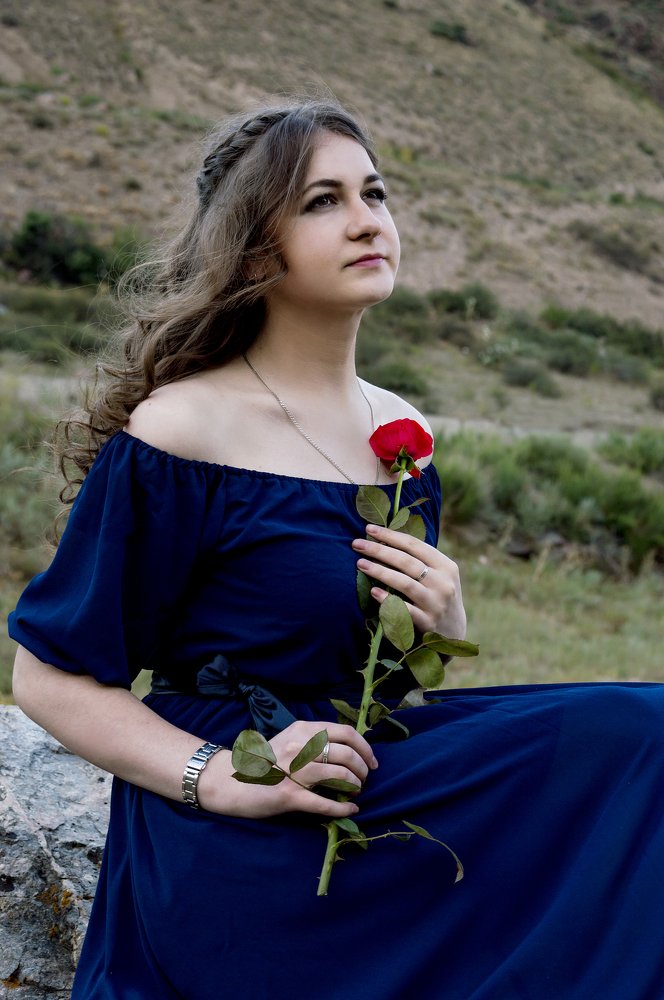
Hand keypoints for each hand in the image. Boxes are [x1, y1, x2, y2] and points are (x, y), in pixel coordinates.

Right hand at [197, 720, 377, 818]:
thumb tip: (350, 749)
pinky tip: (351, 810)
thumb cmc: (264, 762)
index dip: (365, 747)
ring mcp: (294, 771)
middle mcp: (299, 746)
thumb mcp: (290, 740)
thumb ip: (314, 740)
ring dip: (354, 785)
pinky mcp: (288, 796)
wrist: (231, 781)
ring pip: (339, 776)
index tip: (372, 761)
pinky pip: (324, 803)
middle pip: (347, 754)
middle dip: (362, 769)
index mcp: (302, 730)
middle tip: (364, 779)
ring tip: (355, 791)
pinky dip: (343, 808)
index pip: (346, 732)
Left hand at [352, 523, 466, 639]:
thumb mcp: (439, 575)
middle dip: (379, 550)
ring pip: (404, 583)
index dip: (390, 536)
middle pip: (406, 561)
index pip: (414, 545)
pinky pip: (404, 609)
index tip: (369, 529)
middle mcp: (443, 583)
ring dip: (380, 572)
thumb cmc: (438, 595)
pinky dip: (388, 600)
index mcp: (446, 566)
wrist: (453, 630)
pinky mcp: (427, 623)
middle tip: (357, 544)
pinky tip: (373, 592)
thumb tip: (384, 539)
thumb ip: (419, 560)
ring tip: (360, 564)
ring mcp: (436, 603)